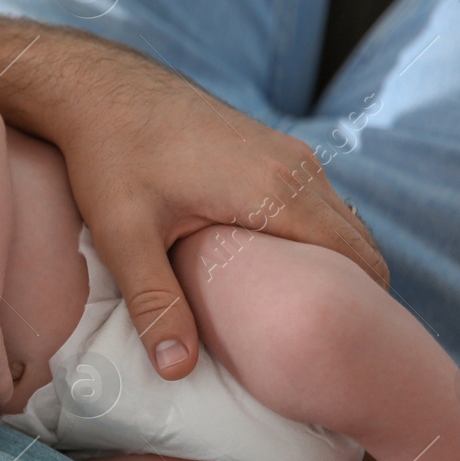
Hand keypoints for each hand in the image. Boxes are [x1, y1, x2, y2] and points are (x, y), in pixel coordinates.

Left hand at [55, 52, 386, 379]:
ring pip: (339, 222)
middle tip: (322, 346)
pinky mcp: (272, 149)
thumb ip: (157, 302)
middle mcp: (297, 169)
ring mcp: (288, 154)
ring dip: (330, 266)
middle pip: (358, 245)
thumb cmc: (111, 157)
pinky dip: (313, 239)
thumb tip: (177, 371)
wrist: (99, 89)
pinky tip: (275, 272)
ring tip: (299, 316)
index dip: (360, 311)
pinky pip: (316, 202)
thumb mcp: (125, 237)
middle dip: (351, 295)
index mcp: (277, 192)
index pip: (357, 262)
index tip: (341, 353)